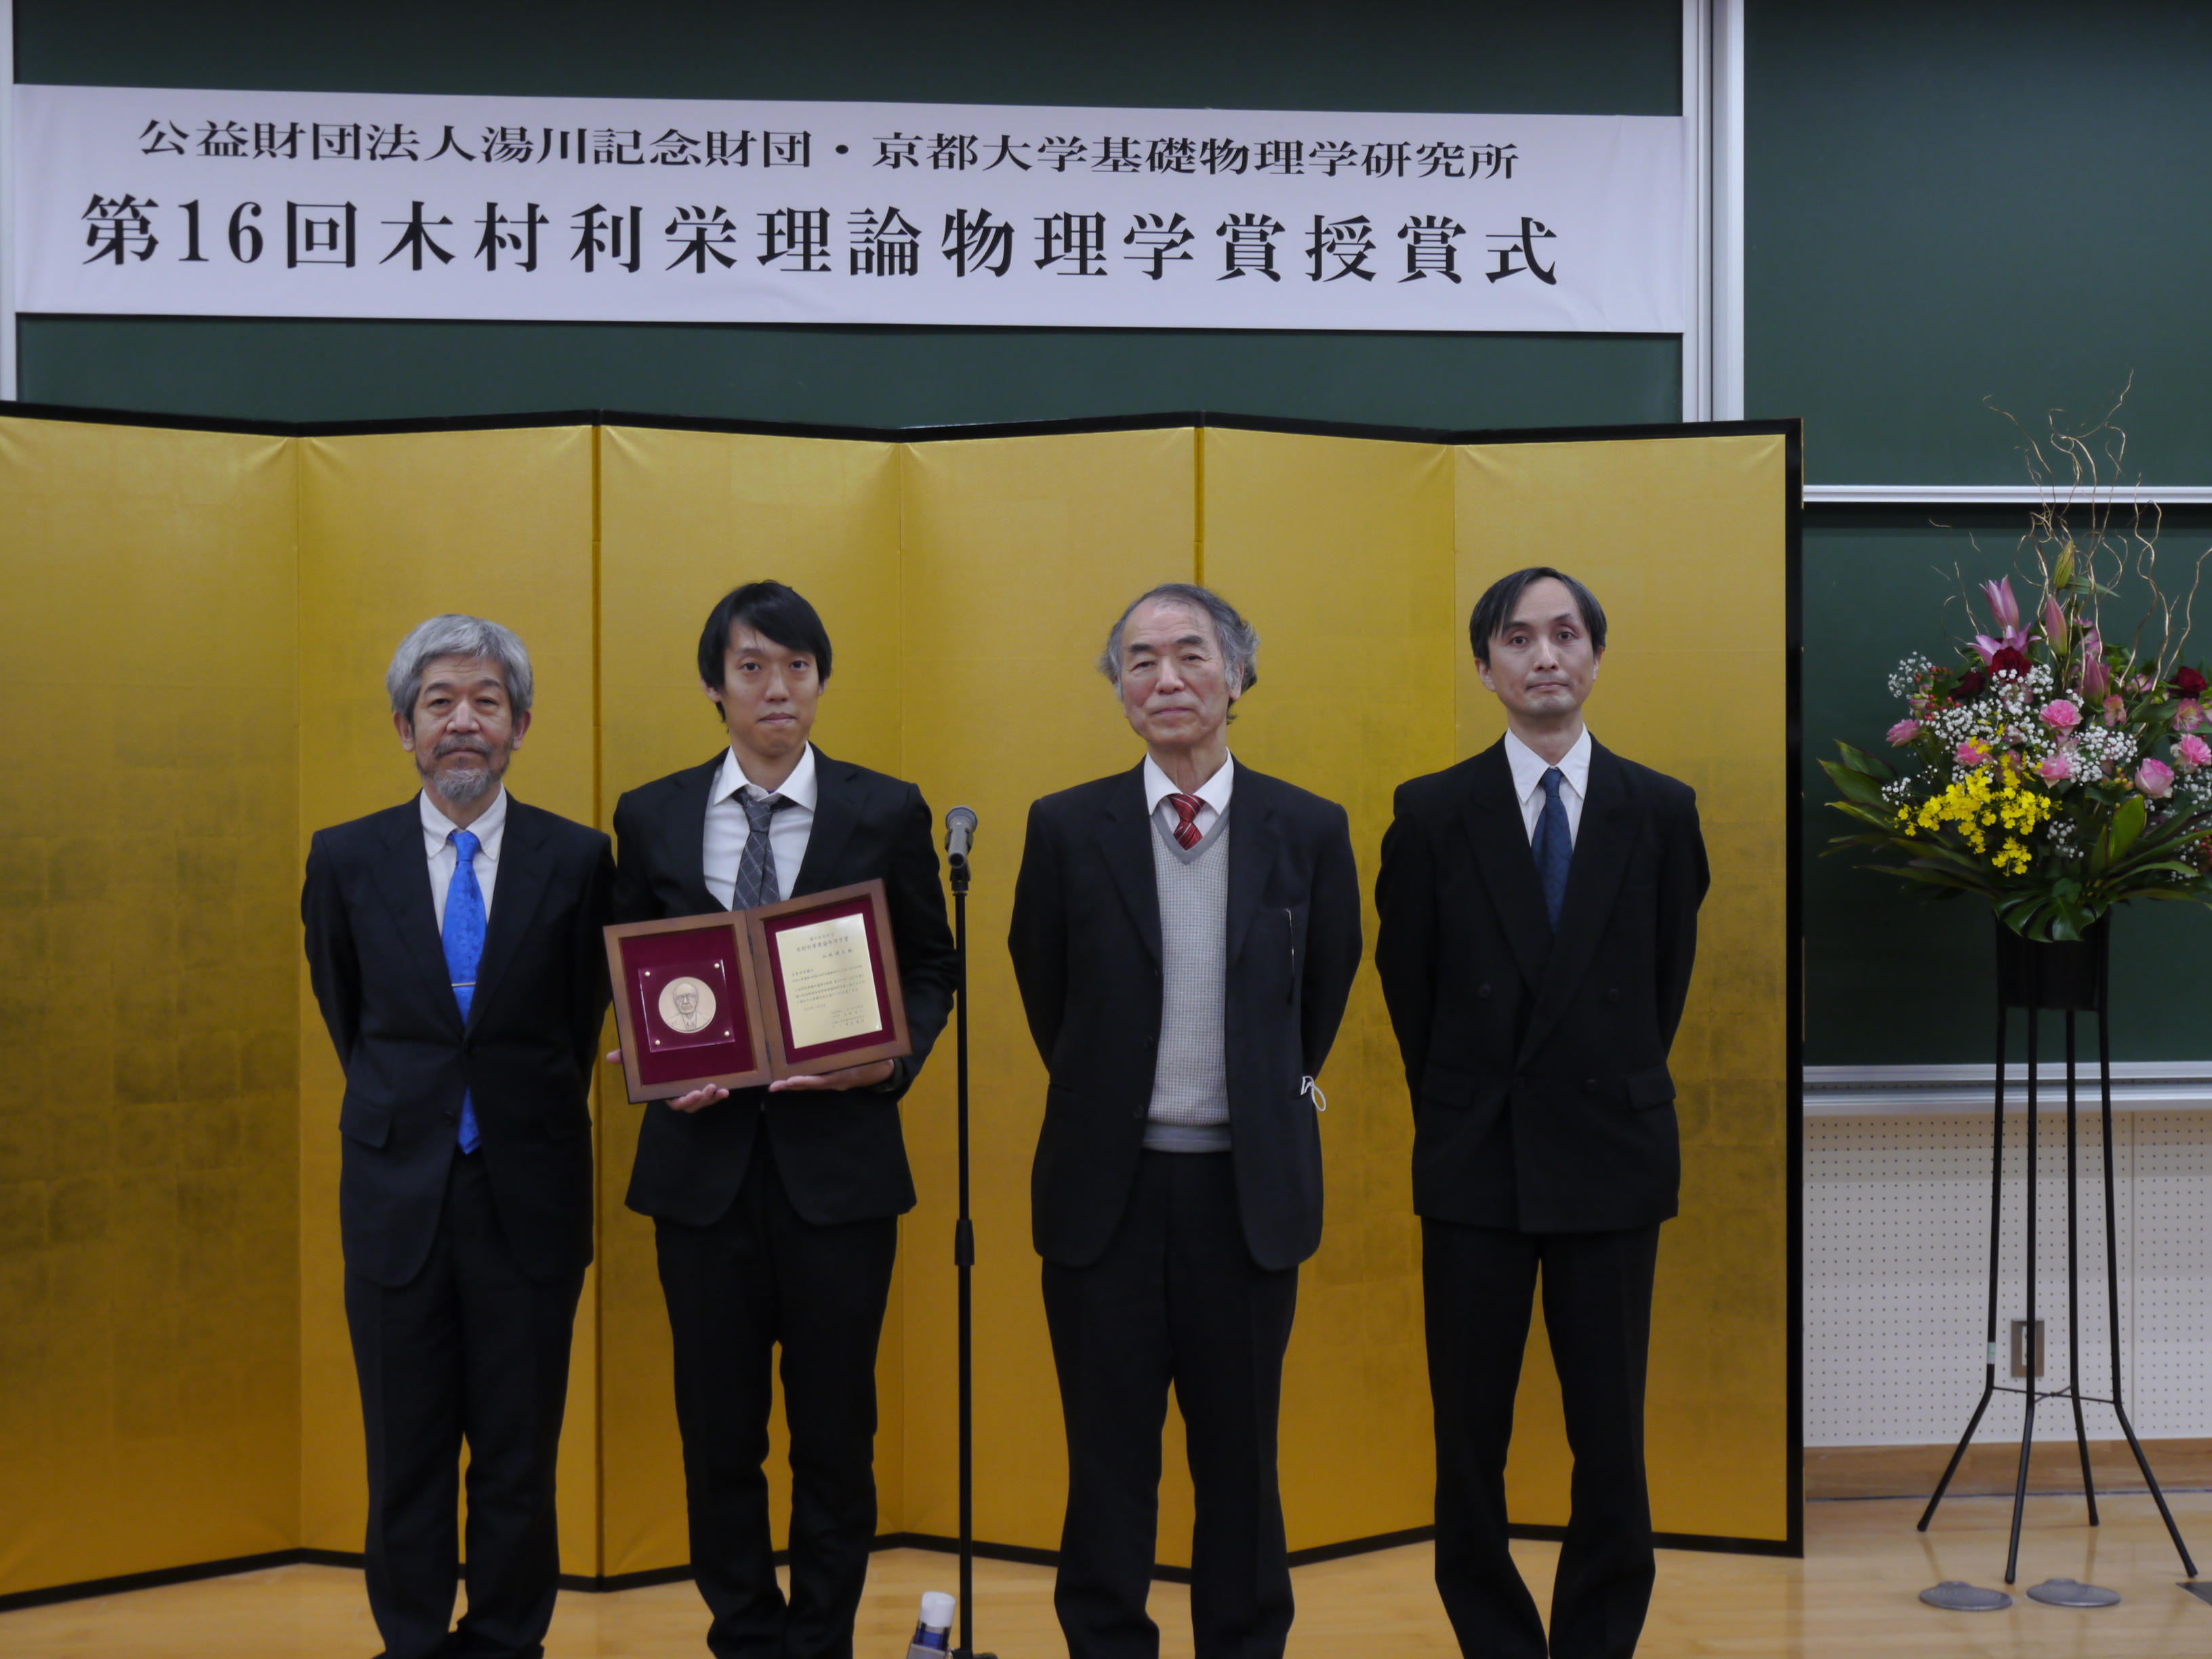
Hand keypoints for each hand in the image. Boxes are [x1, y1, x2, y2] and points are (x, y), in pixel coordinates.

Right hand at [607, 1048, 728, 1113]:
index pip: (675, 1102)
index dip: (684, 1101)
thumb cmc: (653, 1062)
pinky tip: (726, 1090)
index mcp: (668, 1092)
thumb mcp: (641, 1060)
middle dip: (700, 1100)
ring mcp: (695, 1091)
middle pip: (692, 1104)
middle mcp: (682, 1094)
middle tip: (705, 1089)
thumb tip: (610, 1057)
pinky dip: (719, 1095)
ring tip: (718, 1089)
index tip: (692, 1093)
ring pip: (704, 1101)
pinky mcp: (705, 1086)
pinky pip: (713, 1095)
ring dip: (711, 1097)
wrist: (672, 1054)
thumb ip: (627, 1058)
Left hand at [768, 1059, 895, 1093]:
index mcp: (843, 1077)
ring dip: (794, 1084)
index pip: (821, 1081)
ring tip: (776, 1084)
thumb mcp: (867, 1056)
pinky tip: (791, 1076)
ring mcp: (833, 1082)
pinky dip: (803, 1079)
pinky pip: (816, 1080)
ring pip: (810, 1084)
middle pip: (810, 1086)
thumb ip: (855, 1053)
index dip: (806, 1081)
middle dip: (792, 1086)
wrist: (884, 1071)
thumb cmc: (875, 1061)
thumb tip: (840, 1043)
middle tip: (773, 1086)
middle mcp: (835, 1082)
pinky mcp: (832, 1079)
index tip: (790, 1081)